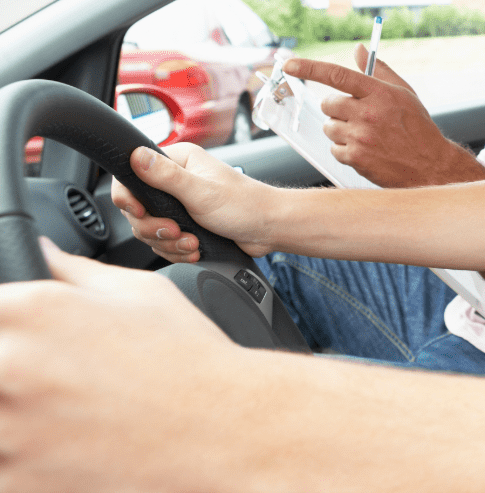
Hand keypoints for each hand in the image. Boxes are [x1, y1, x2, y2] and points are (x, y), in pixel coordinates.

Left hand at [0, 238, 244, 491]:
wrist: (222, 429)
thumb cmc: (187, 360)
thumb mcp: (140, 293)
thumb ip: (71, 271)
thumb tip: (40, 254)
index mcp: (33, 310)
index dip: (5, 322)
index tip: (17, 335)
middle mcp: (13, 366)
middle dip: (9, 367)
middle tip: (41, 376)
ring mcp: (11, 430)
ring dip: (10, 413)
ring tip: (52, 411)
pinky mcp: (19, 480)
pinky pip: (0, 464)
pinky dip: (17, 456)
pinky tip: (52, 443)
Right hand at [112, 142, 277, 261]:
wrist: (268, 229)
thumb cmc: (245, 205)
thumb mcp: (202, 191)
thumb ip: (166, 176)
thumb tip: (136, 155)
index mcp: (178, 160)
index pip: (132, 175)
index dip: (129, 198)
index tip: (140, 212)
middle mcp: (175, 179)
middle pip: (137, 209)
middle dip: (154, 228)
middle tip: (176, 231)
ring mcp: (178, 203)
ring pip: (149, 229)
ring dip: (168, 242)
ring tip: (192, 243)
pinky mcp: (184, 223)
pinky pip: (163, 242)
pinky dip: (176, 250)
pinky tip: (195, 249)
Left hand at [284, 44, 484, 187]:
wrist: (431, 165)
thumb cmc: (418, 128)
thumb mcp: (404, 93)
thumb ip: (379, 70)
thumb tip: (359, 50)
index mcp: (380, 93)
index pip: (337, 75)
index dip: (309, 68)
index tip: (290, 64)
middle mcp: (368, 113)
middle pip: (328, 104)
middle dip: (337, 109)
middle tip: (357, 115)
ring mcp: (361, 136)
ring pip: (329, 127)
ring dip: (340, 130)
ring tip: (365, 135)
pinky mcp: (356, 158)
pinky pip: (334, 149)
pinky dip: (345, 150)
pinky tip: (365, 150)